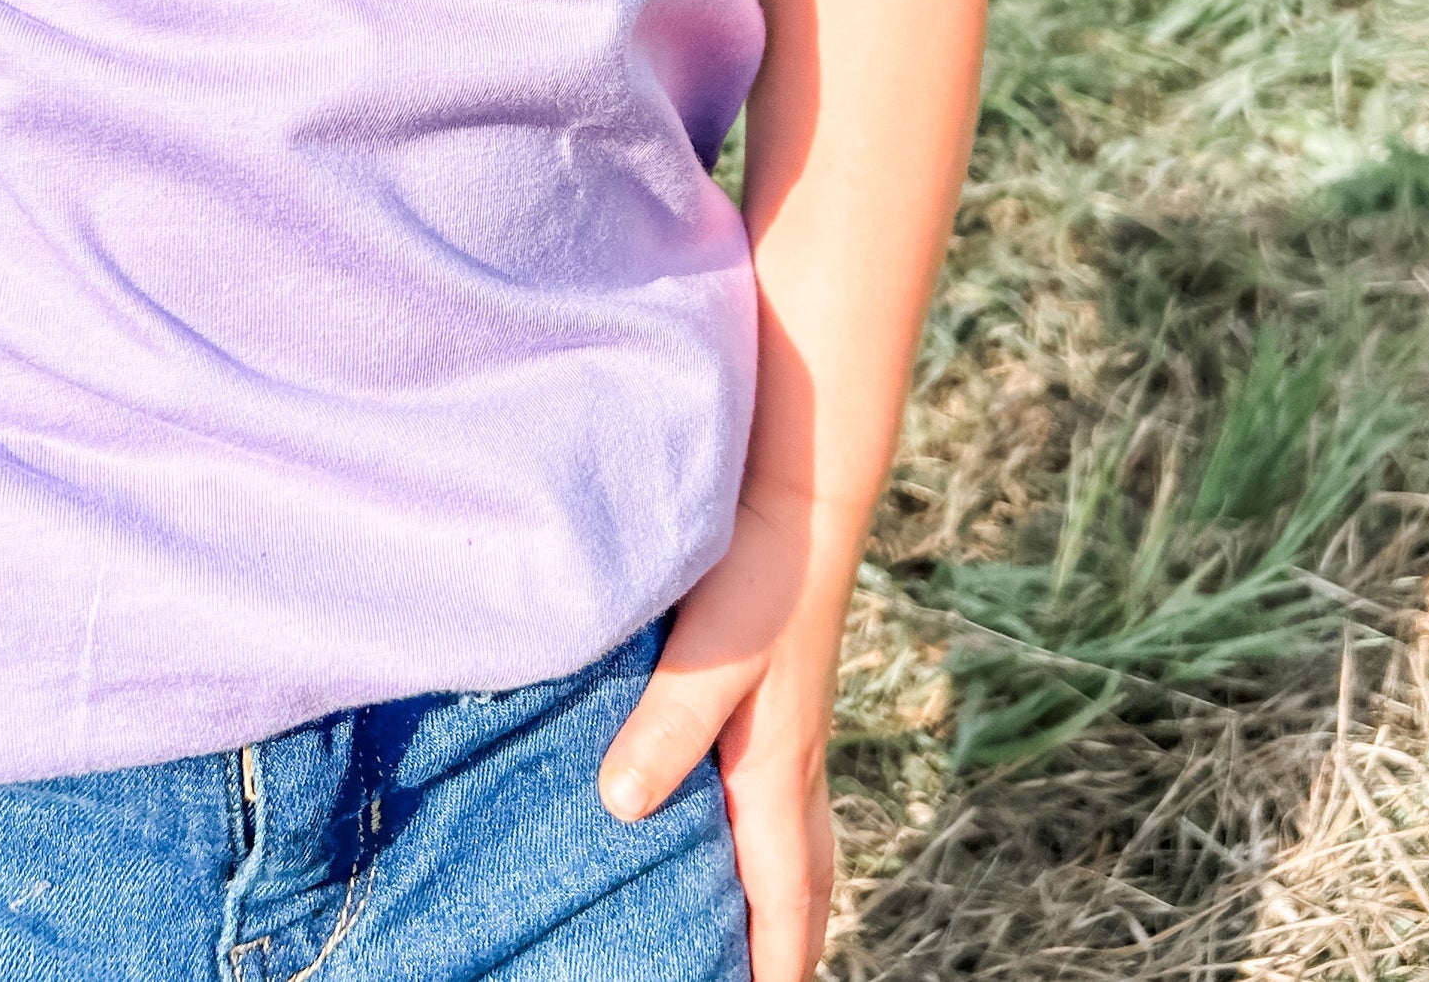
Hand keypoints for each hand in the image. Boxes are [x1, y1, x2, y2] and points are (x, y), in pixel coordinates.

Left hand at [598, 484, 848, 981]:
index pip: (787, 897)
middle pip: (806, 878)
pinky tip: (727, 809)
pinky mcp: (780, 692)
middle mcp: (796, 761)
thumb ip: (667, 728)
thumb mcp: (709, 657)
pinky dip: (765, 827)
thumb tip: (622, 808)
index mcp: (779, 773)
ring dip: (781, 886)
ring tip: (750, 924)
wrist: (802, 495)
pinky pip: (781, 788)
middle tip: (767, 980)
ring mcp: (795, 726)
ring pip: (798, 833)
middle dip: (790, 940)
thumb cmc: (759, 575)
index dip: (778, 964)